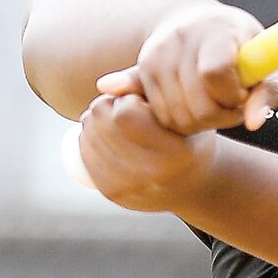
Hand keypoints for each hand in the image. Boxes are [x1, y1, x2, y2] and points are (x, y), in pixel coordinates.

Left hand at [77, 91, 218, 211]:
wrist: (191, 184)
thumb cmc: (187, 135)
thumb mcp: (180, 107)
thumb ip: (148, 86)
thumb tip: (102, 84)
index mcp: (175, 153)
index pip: (125, 114)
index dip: (127, 99)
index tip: (141, 101)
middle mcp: (152, 175)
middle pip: (102, 122)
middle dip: (107, 105)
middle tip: (126, 108)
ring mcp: (130, 188)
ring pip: (88, 136)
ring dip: (95, 120)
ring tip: (118, 121)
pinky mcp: (113, 193)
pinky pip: (85, 155)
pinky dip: (89, 138)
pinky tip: (105, 134)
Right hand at [94, 4, 277, 135]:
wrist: (196, 21)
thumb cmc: (239, 45)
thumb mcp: (262, 62)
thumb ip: (265, 93)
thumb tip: (253, 124)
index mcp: (216, 30)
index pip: (215, 73)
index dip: (231, 95)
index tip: (242, 94)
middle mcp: (181, 38)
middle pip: (198, 106)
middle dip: (222, 116)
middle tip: (232, 105)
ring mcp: (157, 54)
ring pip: (179, 118)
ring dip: (202, 123)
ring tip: (215, 103)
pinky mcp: (142, 69)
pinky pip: (162, 117)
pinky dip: (182, 121)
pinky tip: (195, 104)